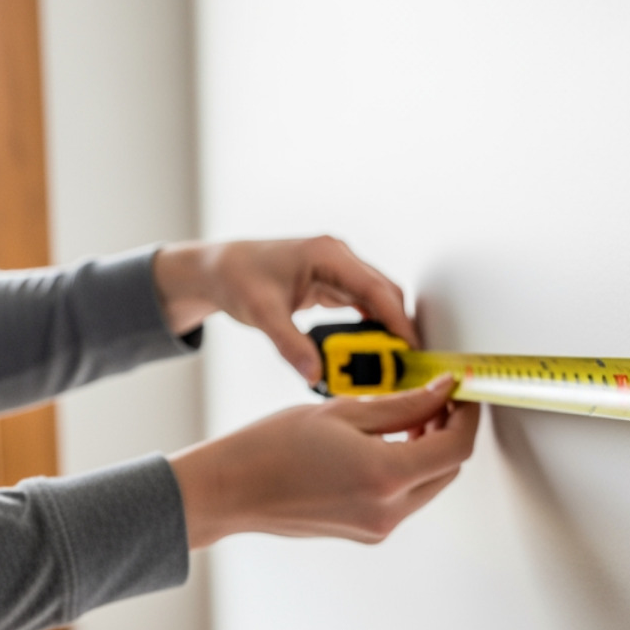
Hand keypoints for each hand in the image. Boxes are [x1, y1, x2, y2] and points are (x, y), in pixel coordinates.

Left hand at [152, 236, 415, 384]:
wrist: (218, 268)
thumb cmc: (237, 278)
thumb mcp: (261, 314)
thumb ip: (290, 345)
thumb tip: (315, 375)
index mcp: (327, 255)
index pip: (376, 288)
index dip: (398, 320)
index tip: (410, 348)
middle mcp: (338, 258)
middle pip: (385, 293)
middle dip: (398, 327)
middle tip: (402, 363)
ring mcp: (338, 269)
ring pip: (378, 299)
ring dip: (386, 328)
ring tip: (388, 362)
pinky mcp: (333, 283)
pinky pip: (364, 304)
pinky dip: (371, 326)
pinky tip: (370, 350)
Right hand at [168, 376, 478, 547]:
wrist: (231, 490)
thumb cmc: (272, 447)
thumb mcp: (344, 411)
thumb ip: (404, 404)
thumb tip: (443, 392)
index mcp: (386, 477)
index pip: (455, 448)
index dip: (466, 416)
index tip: (461, 393)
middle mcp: (388, 511)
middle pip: (448, 470)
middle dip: (449, 432)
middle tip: (434, 399)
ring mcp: (378, 527)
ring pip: (428, 485)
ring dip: (429, 451)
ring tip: (406, 417)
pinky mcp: (366, 533)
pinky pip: (404, 498)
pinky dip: (406, 470)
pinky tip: (385, 443)